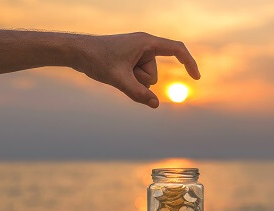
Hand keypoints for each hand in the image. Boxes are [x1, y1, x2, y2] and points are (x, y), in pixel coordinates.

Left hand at [74, 32, 200, 107]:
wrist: (77, 52)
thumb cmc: (97, 60)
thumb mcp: (119, 79)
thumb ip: (138, 93)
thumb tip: (156, 105)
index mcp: (146, 43)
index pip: (176, 50)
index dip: (189, 63)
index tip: (196, 77)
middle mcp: (145, 46)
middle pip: (155, 75)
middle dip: (140, 81)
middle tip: (120, 73)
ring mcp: (138, 53)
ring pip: (146, 79)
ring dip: (133, 81)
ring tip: (115, 72)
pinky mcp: (132, 59)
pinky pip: (139, 77)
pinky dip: (130, 80)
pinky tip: (115, 73)